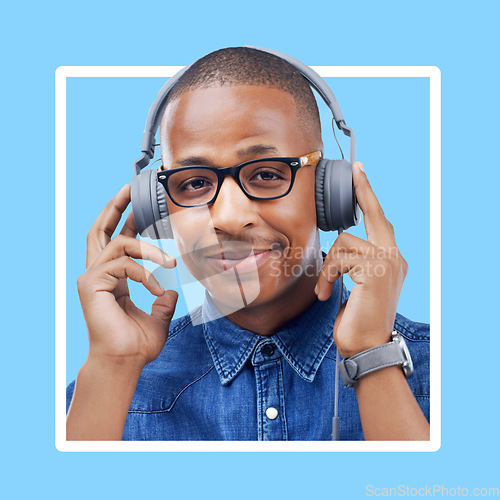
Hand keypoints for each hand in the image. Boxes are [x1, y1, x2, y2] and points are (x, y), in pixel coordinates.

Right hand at [77, 184, 177, 367]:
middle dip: (115, 206)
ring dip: (150, 250)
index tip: (138, 204)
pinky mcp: (91, 284)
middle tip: (130, 187)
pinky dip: (145, 274)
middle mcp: (97, 274)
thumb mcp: (157, 318)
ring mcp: (91, 277)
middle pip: (101, 229)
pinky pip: (124, 265)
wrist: (124, 363)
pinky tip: (157, 289)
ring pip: (121, 245)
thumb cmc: (137, 344)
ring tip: (171, 263)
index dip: (125, 220)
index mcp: (111, 279)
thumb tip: (171, 292)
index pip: (116, 242)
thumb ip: (163, 302)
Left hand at [315, 162, 407, 358]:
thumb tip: (339, 246)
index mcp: (391, 260)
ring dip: (328, 267)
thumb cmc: (357, 319)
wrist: (366, 347)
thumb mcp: (357, 286)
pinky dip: (327, 275)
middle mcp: (395, 257)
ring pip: (344, 243)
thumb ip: (354, 263)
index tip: (361, 175)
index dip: (369, 198)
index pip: (380, 223)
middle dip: (365, 191)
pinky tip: (325, 293)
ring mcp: (389, 261)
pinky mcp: (377, 269)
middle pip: (376, 216)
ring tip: (324, 289)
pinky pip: (339, 257)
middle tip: (357, 169)